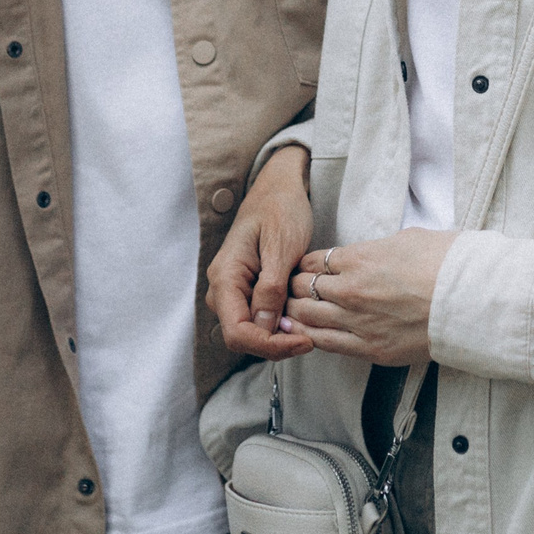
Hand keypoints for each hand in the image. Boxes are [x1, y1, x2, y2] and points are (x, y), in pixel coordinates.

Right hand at [208, 146, 316, 361]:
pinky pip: (256, 319)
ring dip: (277, 337)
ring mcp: (231, 290)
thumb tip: (265, 328)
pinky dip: (277, 325)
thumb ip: (271, 289)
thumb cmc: (281, 209)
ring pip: (250, 332)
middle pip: (242, 337)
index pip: (238, 332)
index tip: (304, 341)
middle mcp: (222, 288)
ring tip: (308, 328)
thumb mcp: (281, 246)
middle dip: (275, 345)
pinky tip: (299, 318)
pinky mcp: (245, 290)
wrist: (279, 188)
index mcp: (225, 276)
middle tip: (310, 338)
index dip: (270, 345)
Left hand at [285, 229, 454, 366]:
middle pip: (303, 289)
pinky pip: (326, 344)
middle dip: (296, 288)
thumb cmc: (446, 263)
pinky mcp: (370, 348)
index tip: (307, 269)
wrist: (470, 300)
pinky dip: (311, 337)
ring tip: (295, 311)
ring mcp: (358, 322)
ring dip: (298, 312)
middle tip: (295, 290)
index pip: (312, 261)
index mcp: (358, 258)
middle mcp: (350, 290)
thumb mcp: (407, 239)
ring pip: (307, 317)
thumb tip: (367, 253)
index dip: (306, 265)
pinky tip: (305, 333)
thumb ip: (376, 248)